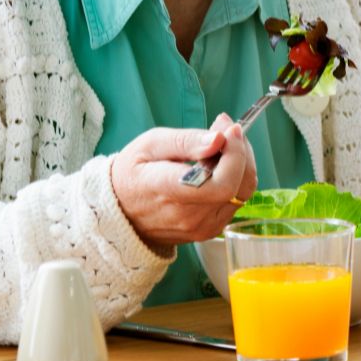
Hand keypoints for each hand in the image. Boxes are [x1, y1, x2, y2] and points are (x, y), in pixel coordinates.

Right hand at [109, 113, 258, 252]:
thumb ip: (187, 141)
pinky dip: (236, 178)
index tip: (230, 130)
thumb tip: (220, 139)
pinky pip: (235, 201)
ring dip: (242, 163)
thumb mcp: (150, 145)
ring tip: (223, 145)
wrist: (118, 213)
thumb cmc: (132, 173)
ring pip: (242, 193)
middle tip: (227, 130)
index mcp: (166, 190)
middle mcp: (186, 216)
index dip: (235, 155)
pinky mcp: (209, 231)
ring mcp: (199, 227)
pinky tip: (219, 165)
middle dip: (241, 151)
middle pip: (238, 186)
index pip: (219, 183)